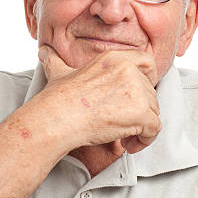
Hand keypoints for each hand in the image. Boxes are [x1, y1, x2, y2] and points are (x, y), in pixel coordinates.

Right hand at [36, 45, 161, 153]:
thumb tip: (43, 52)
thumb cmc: (56, 99)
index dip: (148, 79)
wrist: (56, 119)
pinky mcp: (141, 113)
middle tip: (121, 123)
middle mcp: (128, 70)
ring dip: (141, 127)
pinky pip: (154, 129)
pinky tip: (127, 145)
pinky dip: (144, 141)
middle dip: (139, 110)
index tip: (137, 96)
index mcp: (114, 58)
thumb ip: (55, 61)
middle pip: (150, 92)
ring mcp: (136, 91)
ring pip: (153, 111)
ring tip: (121, 136)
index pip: (147, 62)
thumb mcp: (57, 72)